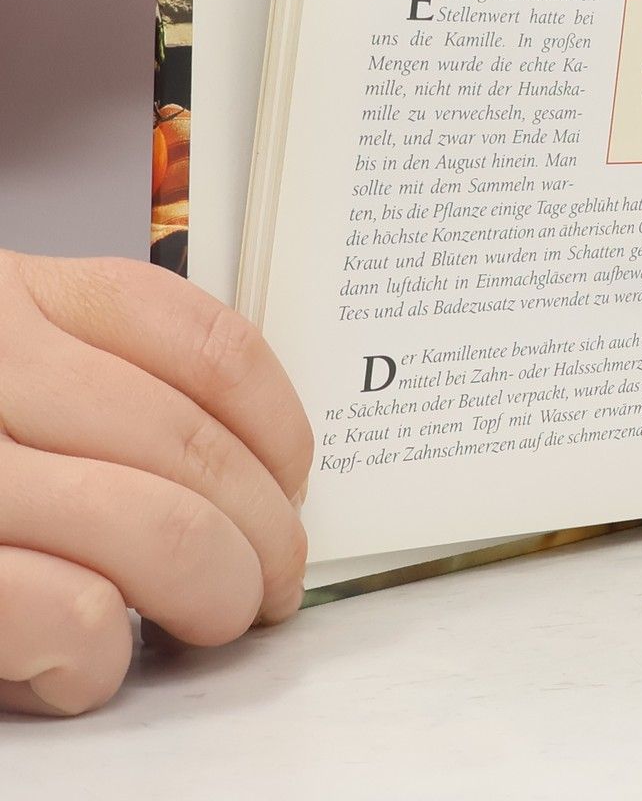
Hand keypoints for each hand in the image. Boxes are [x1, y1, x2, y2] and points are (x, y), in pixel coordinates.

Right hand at [0, 252, 311, 715]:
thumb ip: (89, 373)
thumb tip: (248, 471)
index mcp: (16, 295)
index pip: (205, 344)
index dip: (279, 426)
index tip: (296, 481)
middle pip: (191, 449)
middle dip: (265, 533)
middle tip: (274, 582)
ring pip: (152, 530)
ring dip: (214, 593)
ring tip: (216, 620)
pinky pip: (66, 613)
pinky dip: (101, 655)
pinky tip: (87, 662)